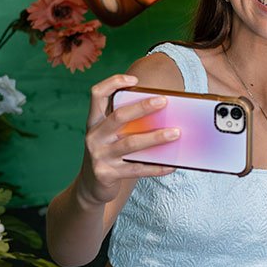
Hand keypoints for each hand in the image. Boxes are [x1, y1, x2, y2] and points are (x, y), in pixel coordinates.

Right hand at [73, 74, 178, 206]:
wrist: (90, 188)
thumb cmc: (108, 155)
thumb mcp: (110, 137)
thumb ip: (126, 125)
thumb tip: (164, 116)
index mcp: (94, 122)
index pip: (97, 94)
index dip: (113, 82)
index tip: (134, 79)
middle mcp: (94, 136)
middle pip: (118, 116)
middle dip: (142, 107)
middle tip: (164, 101)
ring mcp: (99, 156)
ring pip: (131, 143)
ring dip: (155, 137)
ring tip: (176, 133)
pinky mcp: (106, 174)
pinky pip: (137, 169)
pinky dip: (156, 167)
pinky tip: (172, 165)